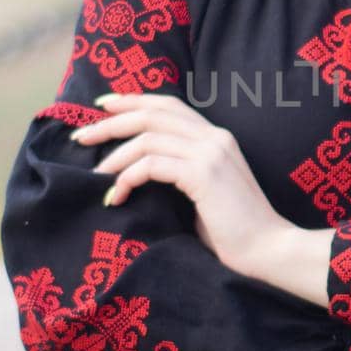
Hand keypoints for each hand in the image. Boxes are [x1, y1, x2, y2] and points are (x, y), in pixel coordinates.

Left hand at [70, 93, 294, 274]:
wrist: (269, 250)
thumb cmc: (235, 232)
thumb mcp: (205, 192)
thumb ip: (181, 173)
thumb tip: (143, 172)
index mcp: (217, 138)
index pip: (169, 105)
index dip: (134, 101)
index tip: (103, 106)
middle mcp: (214, 137)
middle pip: (153, 113)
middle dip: (111, 121)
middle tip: (81, 136)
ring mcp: (211, 153)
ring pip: (148, 137)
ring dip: (114, 155)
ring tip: (97, 176)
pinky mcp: (204, 174)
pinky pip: (151, 164)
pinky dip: (127, 178)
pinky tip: (116, 197)